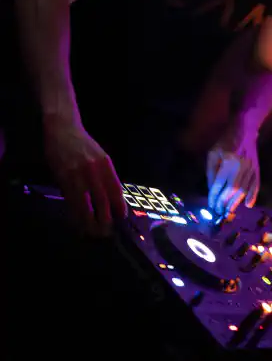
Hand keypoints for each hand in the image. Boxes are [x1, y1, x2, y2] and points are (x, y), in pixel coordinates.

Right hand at [44, 120, 126, 234]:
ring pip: (86, 203)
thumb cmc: (82, 144)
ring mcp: (78, 174)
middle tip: (106, 231)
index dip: (119, 206)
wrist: (62, 129)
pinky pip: (71, 199)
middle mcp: (94, 170)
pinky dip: (75, 212)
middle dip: (105, 218)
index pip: (116, 189)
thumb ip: (104, 174)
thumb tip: (110, 198)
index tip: (121, 217)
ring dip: (89, 220)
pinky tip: (77, 221)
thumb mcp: (99, 156)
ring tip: (92, 232)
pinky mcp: (64, 177)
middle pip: (102, 200)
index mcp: (106, 164)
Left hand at [207, 127, 258, 215]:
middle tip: (219, 212)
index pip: (219, 184)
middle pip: (232, 190)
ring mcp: (251, 168)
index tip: (211, 205)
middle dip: (224, 203)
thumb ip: (211, 172)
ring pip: (243, 190)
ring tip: (229, 211)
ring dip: (235, 203)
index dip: (214, 196)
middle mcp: (240, 166)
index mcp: (227, 161)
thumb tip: (212, 190)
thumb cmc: (224, 142)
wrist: (243, 130)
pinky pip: (256, 185)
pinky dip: (252, 196)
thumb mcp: (213, 154)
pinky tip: (248, 204)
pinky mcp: (257, 169)